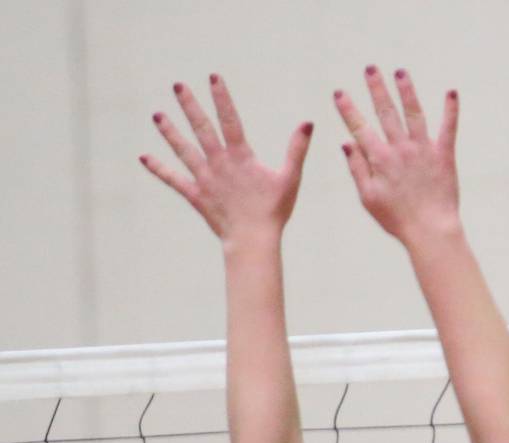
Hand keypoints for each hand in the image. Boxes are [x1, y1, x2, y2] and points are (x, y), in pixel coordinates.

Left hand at [141, 75, 311, 243]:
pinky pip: (174, 179)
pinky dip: (159, 169)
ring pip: (183, 150)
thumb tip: (307, 124)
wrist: (252, 240)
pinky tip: (144, 157)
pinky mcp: (195, 195)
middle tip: (177, 86)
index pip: (230, 120)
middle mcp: (218, 163)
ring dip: (170, 132)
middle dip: (189, 106)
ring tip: (157, 115)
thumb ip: (296, 149)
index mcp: (240, 157)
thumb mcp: (290, 178)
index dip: (222, 98)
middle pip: (201, 128)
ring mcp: (204, 179)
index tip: (213, 78)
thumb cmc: (274, 210)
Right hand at [334, 66, 459, 245]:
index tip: (340, 93)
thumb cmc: (397, 219)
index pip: (359, 127)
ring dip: (406, 91)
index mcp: (380, 159)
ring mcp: (423, 150)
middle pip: (386, 112)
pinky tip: (451, 92)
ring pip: (414, 113)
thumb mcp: (368, 197)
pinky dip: (450, 110)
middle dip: (376, 89)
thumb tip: (346, 143)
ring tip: (400, 72)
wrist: (430, 230)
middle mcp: (400, 149)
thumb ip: (357, 168)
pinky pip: (448, 128)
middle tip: (370, 69)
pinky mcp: (444, 156)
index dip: (348, 109)